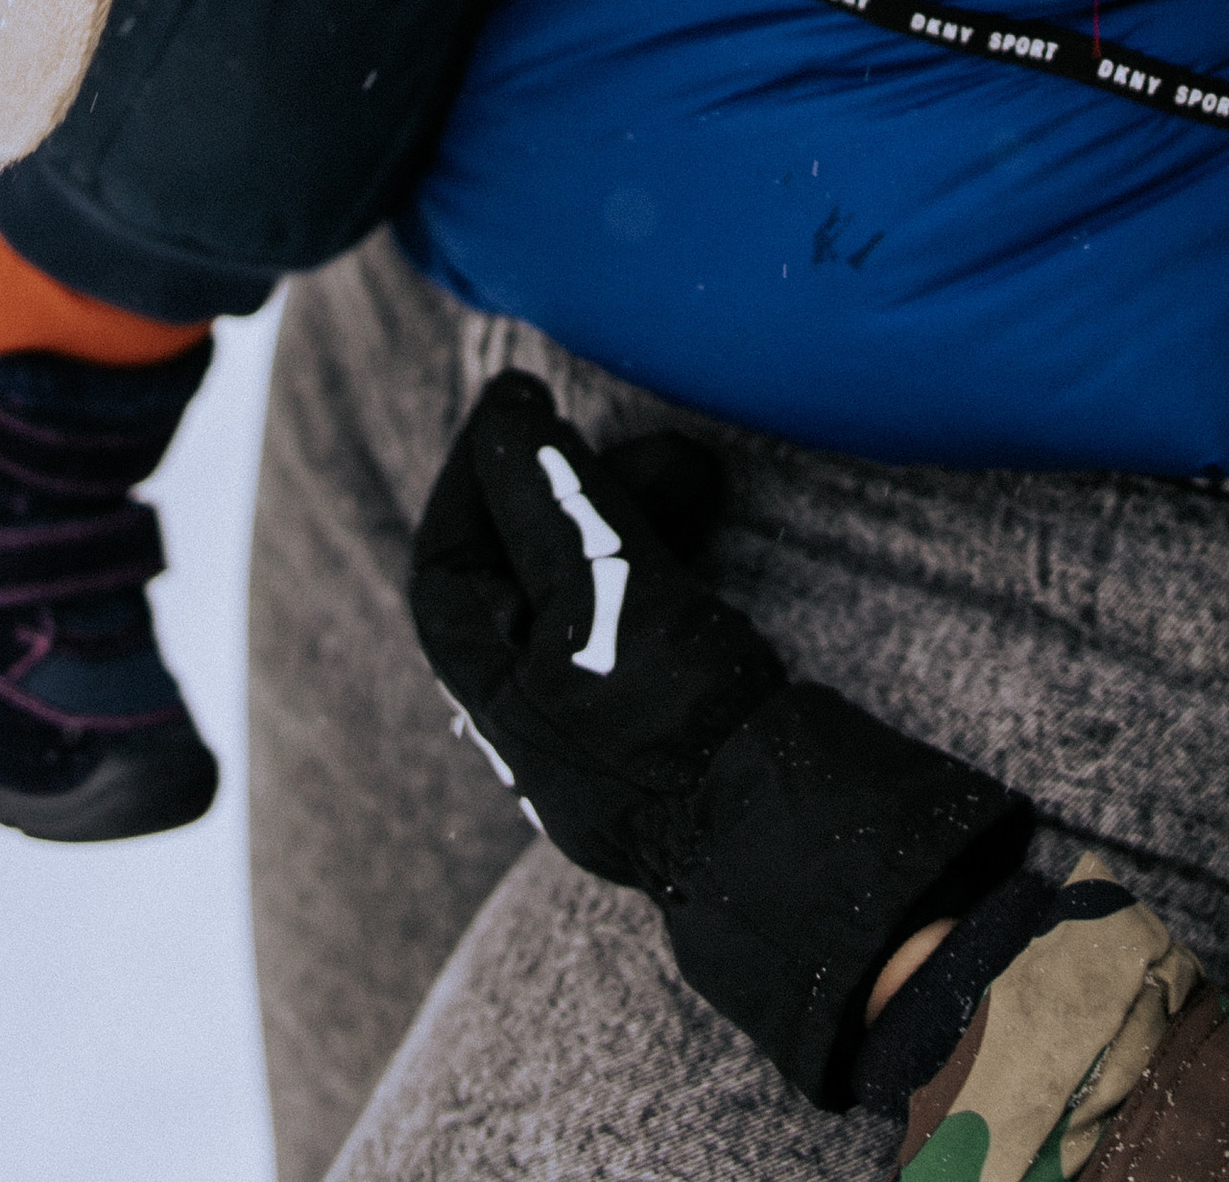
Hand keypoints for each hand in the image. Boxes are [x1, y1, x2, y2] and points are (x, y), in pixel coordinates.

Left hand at [411, 375, 1031, 1104]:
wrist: (779, 826)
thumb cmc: (676, 716)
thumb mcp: (600, 587)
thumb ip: (548, 499)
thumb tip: (506, 411)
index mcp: (496, 688)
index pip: (448, 563)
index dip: (478, 473)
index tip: (521, 402)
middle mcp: (537, 709)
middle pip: (522, 569)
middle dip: (576, 486)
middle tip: (642, 439)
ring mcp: (603, 720)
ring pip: (590, 587)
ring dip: (631, 512)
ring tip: (701, 473)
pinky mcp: (668, 717)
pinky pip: (644, 613)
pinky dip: (666, 554)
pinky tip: (709, 523)